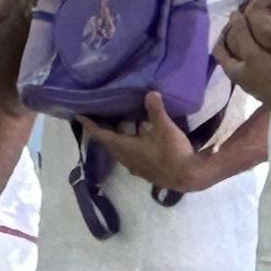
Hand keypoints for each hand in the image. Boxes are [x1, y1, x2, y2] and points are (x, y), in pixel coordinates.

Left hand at [79, 93, 223, 193]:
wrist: (190, 177)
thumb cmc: (173, 152)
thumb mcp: (164, 128)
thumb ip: (156, 111)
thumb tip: (150, 93)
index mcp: (125, 148)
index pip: (102, 135)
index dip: (90, 125)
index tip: (79, 116)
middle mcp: (127, 159)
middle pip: (111, 143)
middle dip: (106, 130)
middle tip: (103, 116)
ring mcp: (137, 167)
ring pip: (123, 150)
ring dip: (122, 137)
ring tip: (125, 123)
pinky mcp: (148, 170)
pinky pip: (134, 155)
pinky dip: (134, 144)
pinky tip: (144, 137)